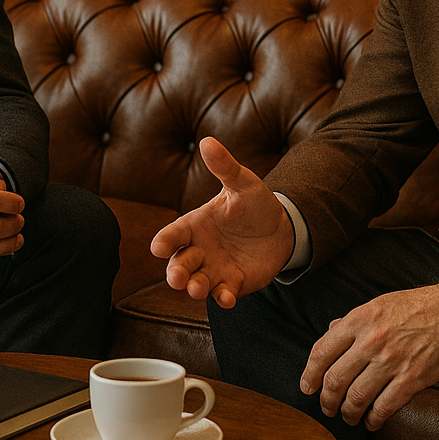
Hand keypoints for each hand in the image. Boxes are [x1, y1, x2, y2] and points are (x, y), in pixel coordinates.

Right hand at [149, 136, 294, 307]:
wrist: (280, 229)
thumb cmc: (254, 203)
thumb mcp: (242, 183)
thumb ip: (224, 167)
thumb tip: (207, 141)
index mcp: (195, 225)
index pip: (173, 234)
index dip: (164, 241)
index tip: (158, 247)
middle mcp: (199, 249)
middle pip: (179, 263)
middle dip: (175, 272)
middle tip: (177, 278)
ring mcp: (214, 269)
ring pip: (196, 282)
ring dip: (194, 287)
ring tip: (197, 289)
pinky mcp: (231, 284)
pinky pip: (223, 294)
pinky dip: (223, 298)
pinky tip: (227, 298)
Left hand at [302, 275, 438, 429]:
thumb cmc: (416, 307)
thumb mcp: (377, 304)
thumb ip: (351, 321)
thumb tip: (330, 332)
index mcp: (359, 320)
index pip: (322, 352)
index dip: (310, 374)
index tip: (307, 387)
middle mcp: (371, 341)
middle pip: (335, 380)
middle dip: (326, 400)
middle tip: (327, 407)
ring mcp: (391, 362)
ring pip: (356, 398)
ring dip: (347, 414)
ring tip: (348, 417)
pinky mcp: (412, 379)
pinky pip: (384, 407)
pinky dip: (373, 420)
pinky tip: (371, 422)